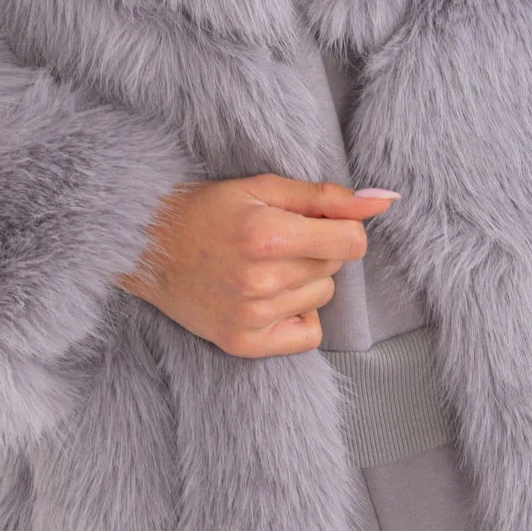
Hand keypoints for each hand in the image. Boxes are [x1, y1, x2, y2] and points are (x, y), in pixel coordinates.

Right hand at [113, 173, 399, 356]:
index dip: (342, 228)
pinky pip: (308, 335)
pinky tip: (270, 297)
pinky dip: (299, 316)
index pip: (352, 242)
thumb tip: (384, 201)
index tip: (316, 222)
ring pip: (322, 297)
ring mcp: (251, 316)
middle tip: (276, 241)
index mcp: (267, 235)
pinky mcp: (243, 343)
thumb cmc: (207, 209)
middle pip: (335, 267)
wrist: (148, 246)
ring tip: (265, 266)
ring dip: (305, 280)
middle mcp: (261, 280)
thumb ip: (326, 196)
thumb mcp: (264, 187)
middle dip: (317, 249)